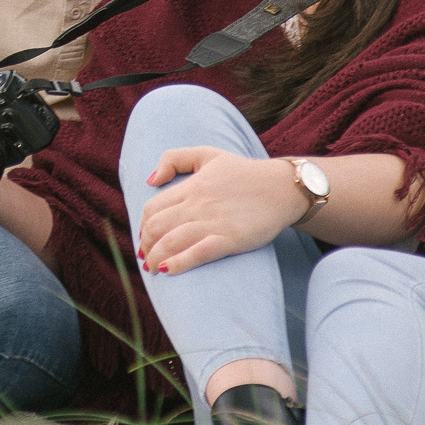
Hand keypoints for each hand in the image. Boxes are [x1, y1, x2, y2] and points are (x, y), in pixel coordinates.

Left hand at [135, 147, 303, 274]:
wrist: (282, 188)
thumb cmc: (244, 173)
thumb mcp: (207, 154)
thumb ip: (174, 159)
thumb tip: (150, 180)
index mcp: (191, 186)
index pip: (151, 208)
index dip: (142, 226)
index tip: (145, 238)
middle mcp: (198, 203)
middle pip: (156, 227)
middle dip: (145, 246)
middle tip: (146, 258)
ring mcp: (214, 221)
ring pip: (171, 242)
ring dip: (155, 258)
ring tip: (153, 268)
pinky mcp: (231, 238)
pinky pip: (198, 253)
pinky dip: (179, 263)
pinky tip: (168, 271)